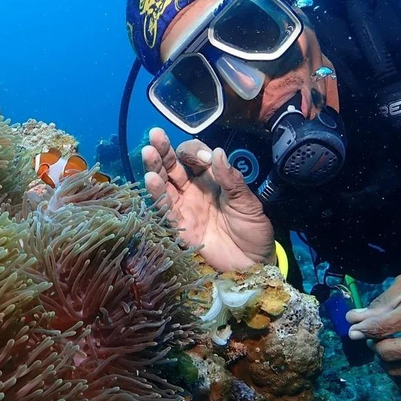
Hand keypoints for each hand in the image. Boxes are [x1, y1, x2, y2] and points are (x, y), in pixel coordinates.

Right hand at [141, 127, 273, 271]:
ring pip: (165, 182)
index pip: (196, 156)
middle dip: (164, 149)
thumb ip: (232, 180)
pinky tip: (150, 178)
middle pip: (174, 165)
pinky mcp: (178, 225)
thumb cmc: (253, 231)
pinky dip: (156, 193)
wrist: (251, 265)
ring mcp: (184, 206)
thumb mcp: (249, 203)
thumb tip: (217, 153)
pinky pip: (164, 207)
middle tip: (155, 135)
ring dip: (155, 167)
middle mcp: (194, 189)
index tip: (204, 159)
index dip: (195, 152)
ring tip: (148, 152)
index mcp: (212, 179)